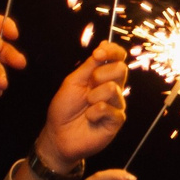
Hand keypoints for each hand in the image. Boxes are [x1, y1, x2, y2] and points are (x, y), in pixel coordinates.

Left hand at [34, 40, 129, 167]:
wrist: (58, 134)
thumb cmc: (64, 108)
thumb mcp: (73, 82)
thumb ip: (90, 66)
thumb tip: (104, 46)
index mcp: (102, 76)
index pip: (118, 58)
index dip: (113, 51)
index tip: (99, 53)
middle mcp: (113, 88)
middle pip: (121, 69)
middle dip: (100, 75)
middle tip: (88, 87)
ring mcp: (117, 104)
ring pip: (112, 89)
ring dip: (93, 97)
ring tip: (86, 107)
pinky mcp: (117, 120)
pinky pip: (109, 109)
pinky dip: (94, 112)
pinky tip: (90, 118)